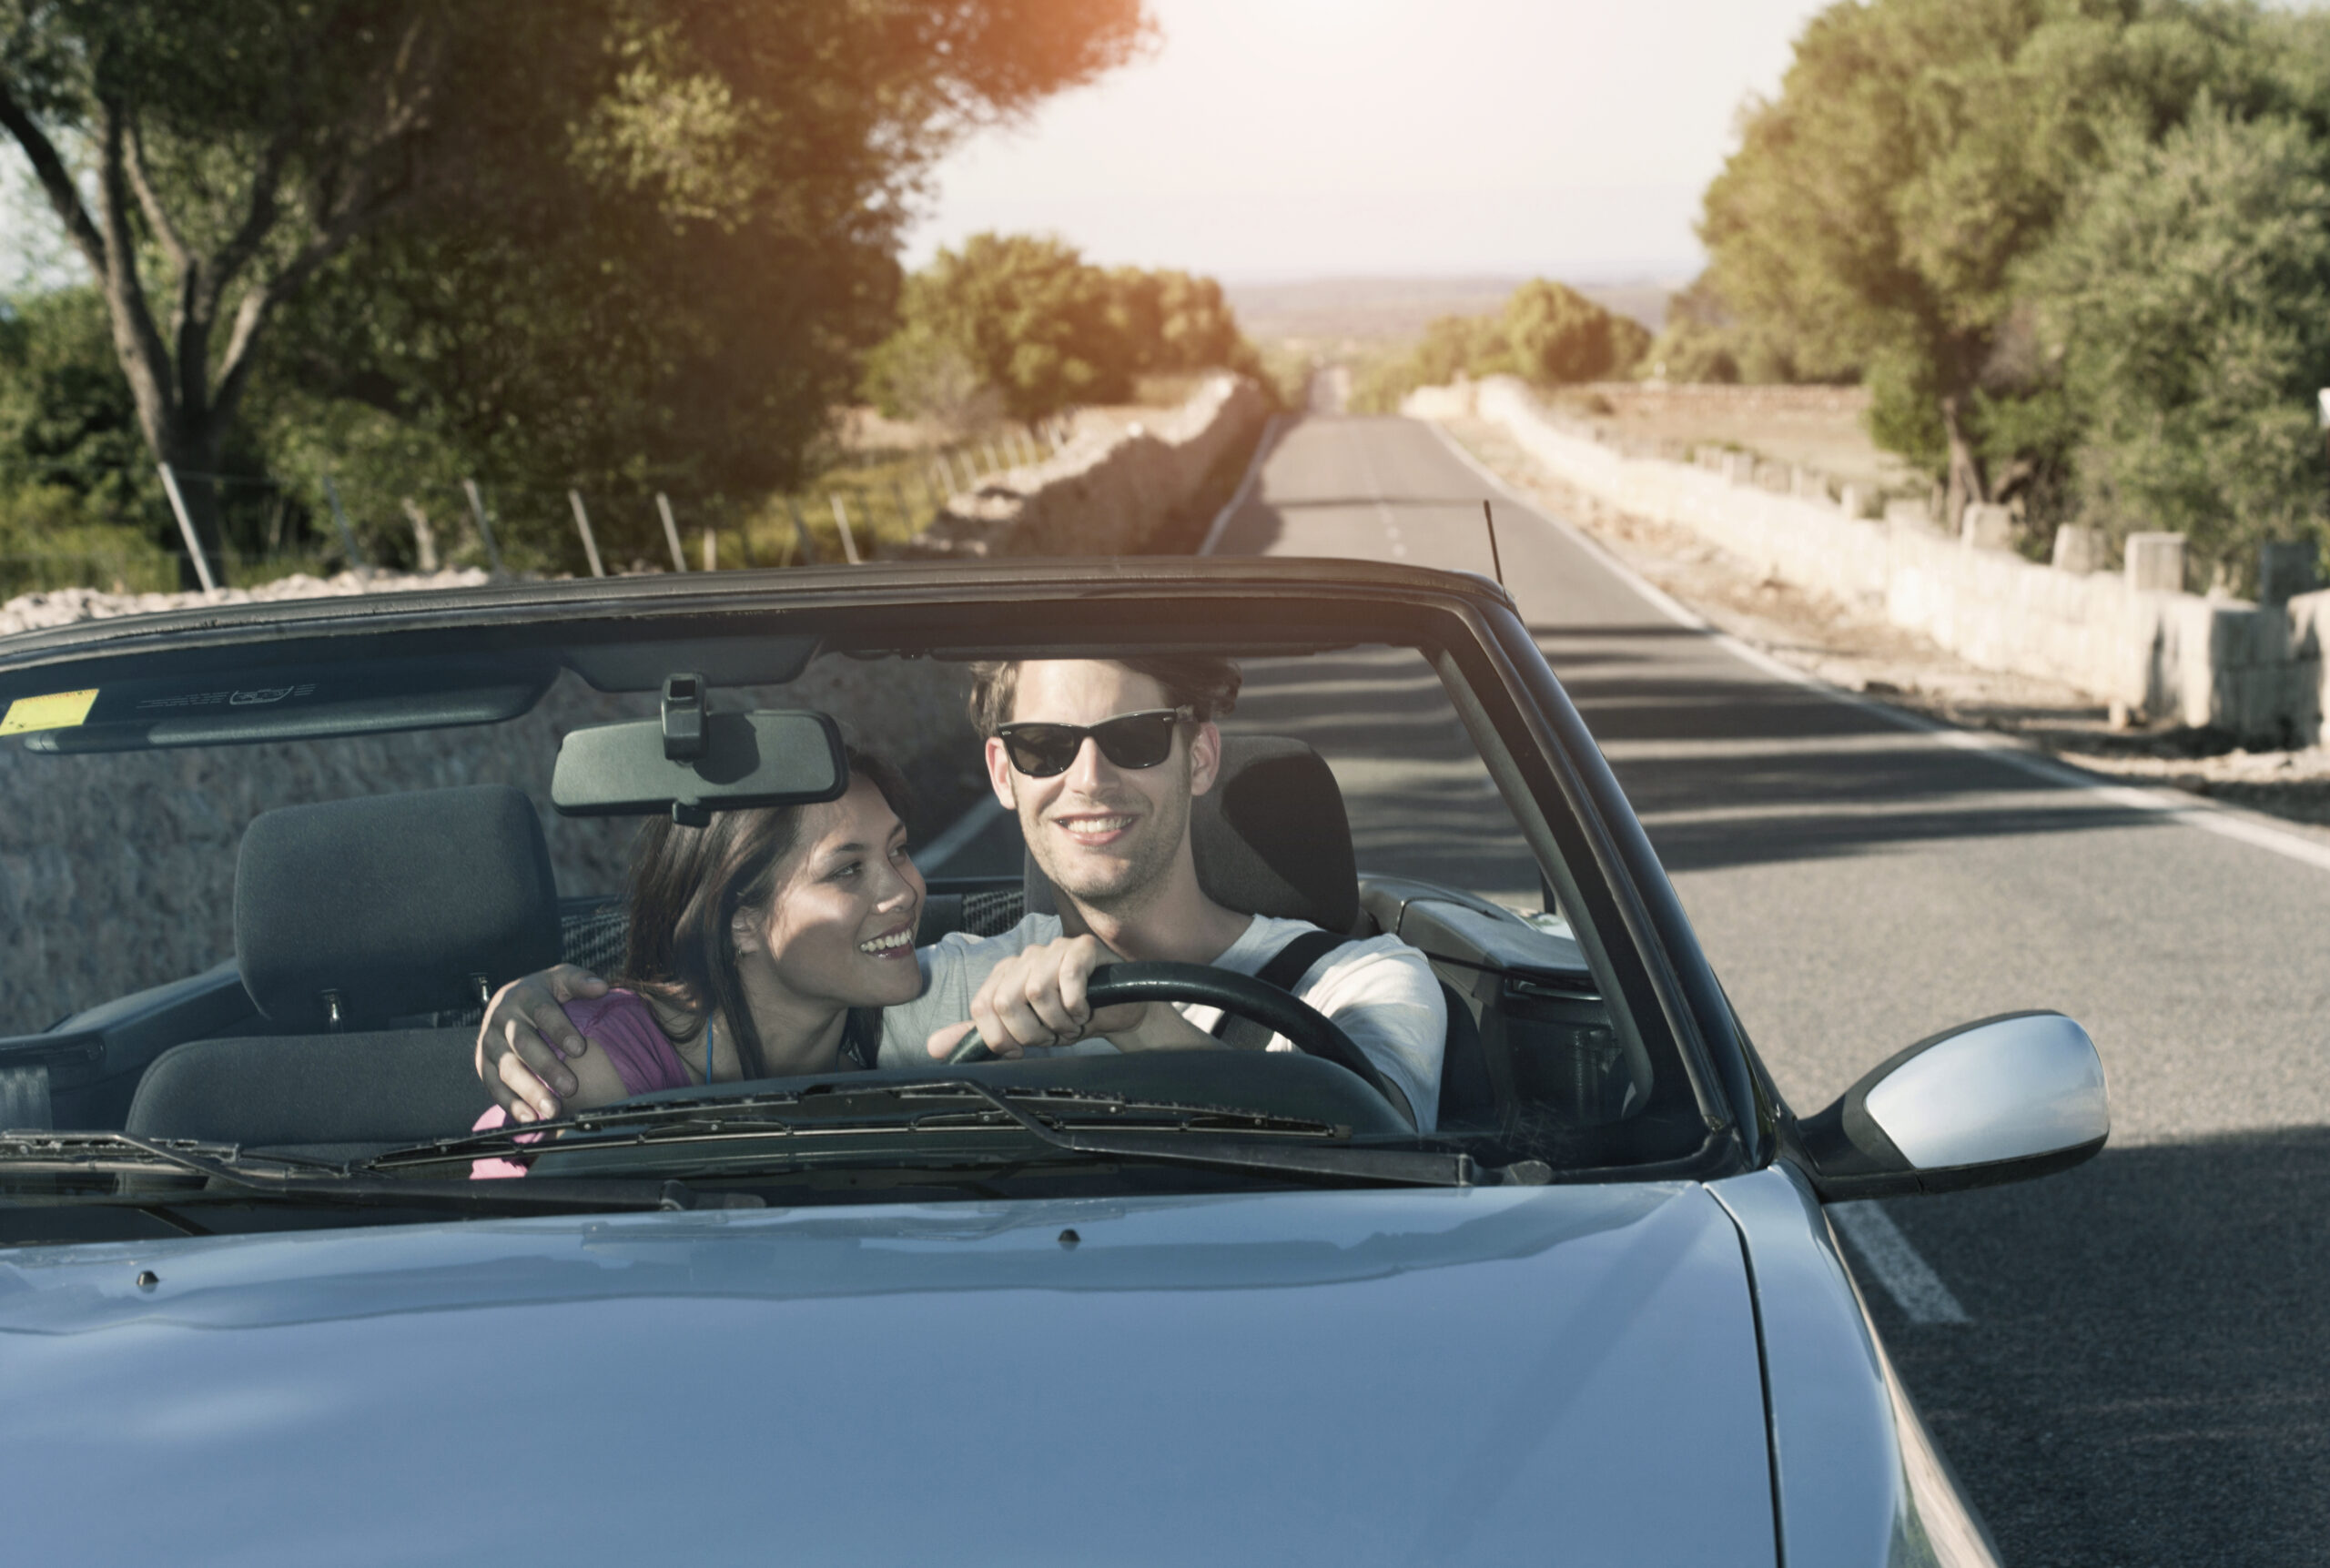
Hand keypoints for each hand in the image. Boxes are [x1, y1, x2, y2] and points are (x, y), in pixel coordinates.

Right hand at [475, 965, 609, 1121]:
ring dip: (529, 1092)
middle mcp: (502, 1018)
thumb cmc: (543, 994)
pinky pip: (493, 1085)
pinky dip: (510, 1104)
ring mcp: (488, 1042)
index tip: (580, 1049)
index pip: (542, 1011)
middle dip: (547, 1068)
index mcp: (524, 995)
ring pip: (506, 1068)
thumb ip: (580, 981)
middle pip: (523, 1044)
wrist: (506, 1002)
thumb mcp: (560, 979)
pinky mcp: (481, 1063)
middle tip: (571, 1089)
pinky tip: (530, 1119)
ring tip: (553, 1111)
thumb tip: (602, 987)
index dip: (560, 1030)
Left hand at [925, 935, 1150, 1060]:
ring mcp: (1054, 949)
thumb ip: (980, 1036)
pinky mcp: (1082, 947)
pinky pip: (1069, 975)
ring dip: (1057, 1021)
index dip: (1002, 1037)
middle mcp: (1025, 957)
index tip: (1022, 1049)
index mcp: (1004, 975)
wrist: (1117, 1011)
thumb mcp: (1021, 1032)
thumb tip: (933, 1047)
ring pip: (1037, 990)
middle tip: (1051, 1037)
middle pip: (1006, 1001)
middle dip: (1031, 1032)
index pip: (982, 1007)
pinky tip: (1085, 1009)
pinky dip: (1076, 1004)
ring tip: (1071, 1024)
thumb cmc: (1068, 1018)